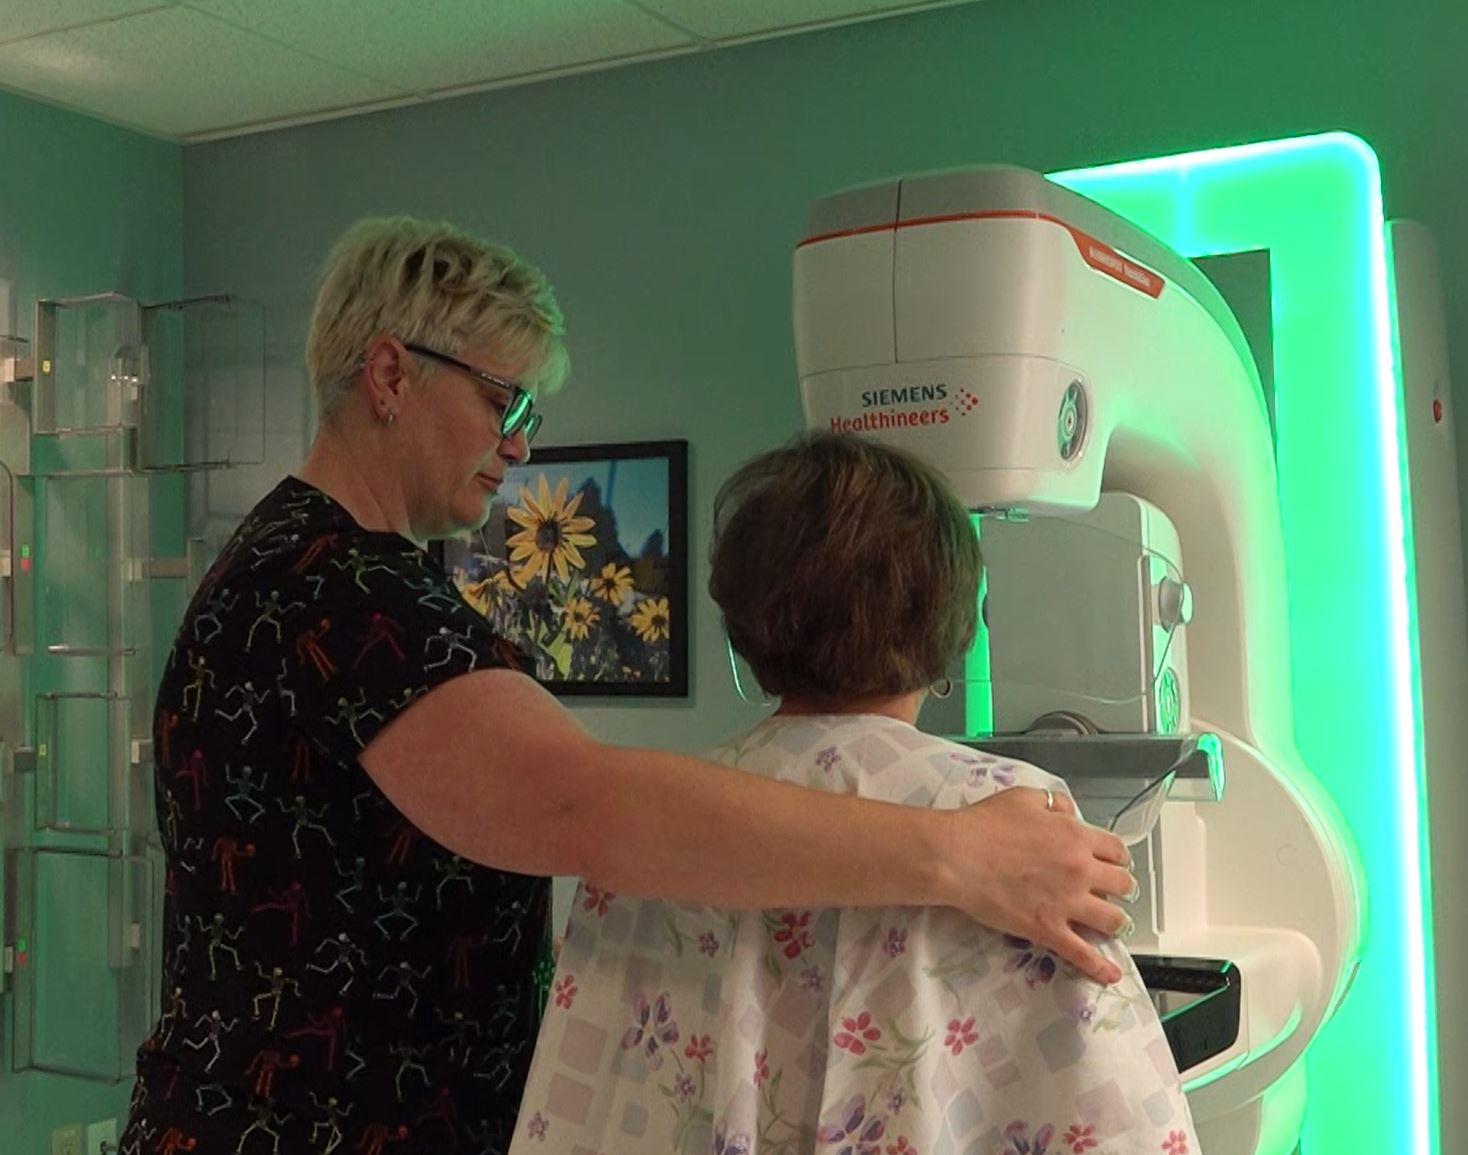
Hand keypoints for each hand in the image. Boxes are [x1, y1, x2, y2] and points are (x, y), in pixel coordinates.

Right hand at [946, 786, 1134, 983]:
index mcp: (1075, 836)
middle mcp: (1080, 870)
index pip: (1116, 850)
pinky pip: (1083, 954)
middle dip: (1121, 888)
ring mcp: (1067, 903)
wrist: (958, 856)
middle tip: (1113, 891)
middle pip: (1122, 884)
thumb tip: (1067, 812)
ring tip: (1113, 924)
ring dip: (1117, 922)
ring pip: (1113, 920)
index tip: (1113, 862)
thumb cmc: (984, 825)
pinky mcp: (1048, 930)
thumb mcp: (1024, 798)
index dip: (1117, 857)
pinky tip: (1110, 974)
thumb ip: (1054, 804)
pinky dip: (1100, 967)